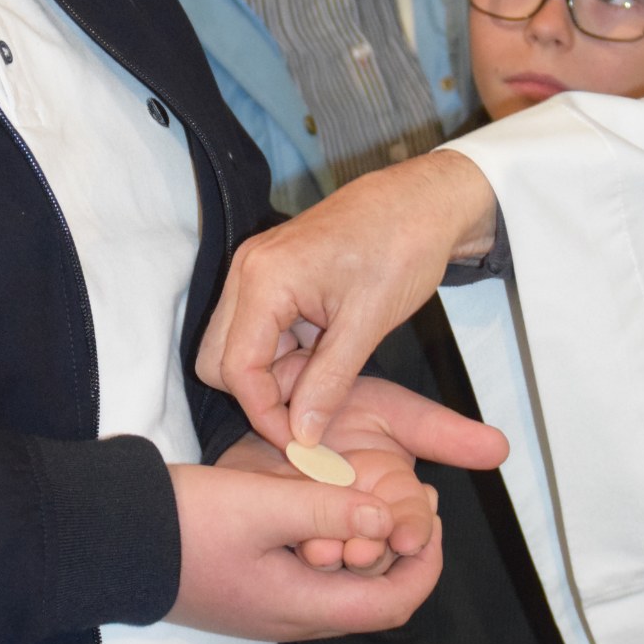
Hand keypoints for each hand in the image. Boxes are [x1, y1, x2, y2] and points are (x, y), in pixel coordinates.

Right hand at [166, 447, 441, 640]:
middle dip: (403, 551)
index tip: (434, 518)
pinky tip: (327, 504)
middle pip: (372, 599)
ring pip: (341, 587)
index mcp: (300, 607)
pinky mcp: (249, 590)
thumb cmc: (181, 525)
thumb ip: (326, 508)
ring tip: (377, 494)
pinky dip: (334, 544)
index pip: (393, 605)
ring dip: (368, 546)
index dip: (426, 565)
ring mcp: (267, 607)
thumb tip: (388, 517)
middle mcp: (289, 618)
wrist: (107, 544)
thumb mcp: (258, 505)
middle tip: (415, 497)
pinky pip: (310, 577)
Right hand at [196, 150, 497, 450]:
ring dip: (275, 373)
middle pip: (220, 359)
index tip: (300, 442)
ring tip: (328, 374)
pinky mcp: (271, 274)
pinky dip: (285, 353)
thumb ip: (329, 382)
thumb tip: (301, 435)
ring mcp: (256, 270)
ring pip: (237, 347)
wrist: (423, 200)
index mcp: (265, 278)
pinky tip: (326, 352)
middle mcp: (247, 271)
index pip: (237, 367)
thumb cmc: (402, 247)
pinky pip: (258, 329)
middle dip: (260, 393)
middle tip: (312, 407)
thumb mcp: (369, 323)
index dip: (264, 412)